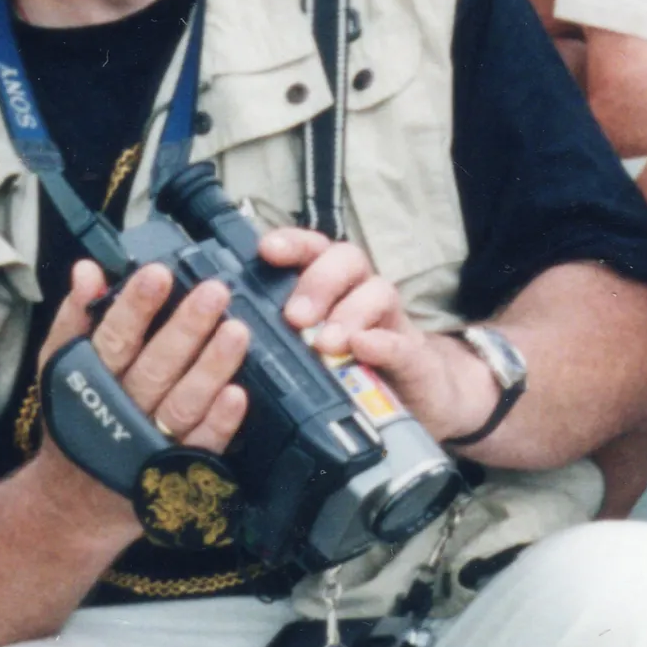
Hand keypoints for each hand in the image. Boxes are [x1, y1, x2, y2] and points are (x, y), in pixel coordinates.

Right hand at [31, 259, 252, 499]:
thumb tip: (89, 268)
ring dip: (211, 369)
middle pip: (155, 368)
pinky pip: (200, 447)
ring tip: (238, 331)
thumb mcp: (62, 368)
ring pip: (182, 405)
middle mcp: (120, 413)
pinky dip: (219, 424)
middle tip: (215, 291)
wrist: (76, 503)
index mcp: (89, 383)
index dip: (136, 306)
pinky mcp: (176, 472)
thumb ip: (75, 317)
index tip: (159, 273)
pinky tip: (239, 395)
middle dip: (186, 329)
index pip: (114, 339)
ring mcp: (149, 446)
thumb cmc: (76, 420)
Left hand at [254, 222, 501, 441]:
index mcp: (333, 289)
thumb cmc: (349, 373)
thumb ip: (277, 339)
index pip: (313, 250)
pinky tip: (364, 348)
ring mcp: (393, 324)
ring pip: (378, 292)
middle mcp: (363, 295)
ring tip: (326, 344)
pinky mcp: (416, 359)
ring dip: (349, 313)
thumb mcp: (308, 354)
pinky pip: (403, 343)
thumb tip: (227, 334)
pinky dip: (383, 343)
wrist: (419, 402)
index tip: (268, 250)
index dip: (293, 243)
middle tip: (295, 317)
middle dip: (319, 281)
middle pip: (347, 260)